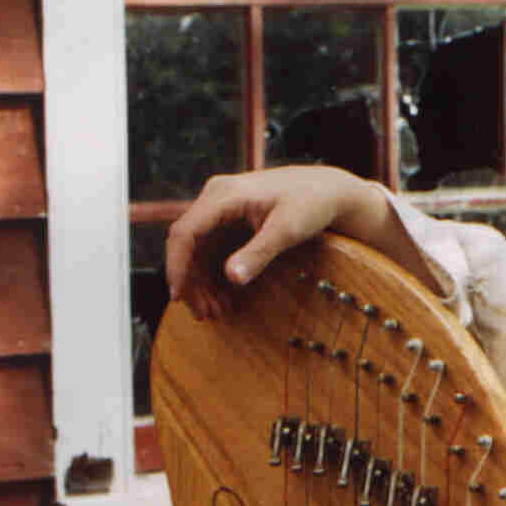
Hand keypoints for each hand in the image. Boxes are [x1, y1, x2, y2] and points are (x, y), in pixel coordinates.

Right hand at [165, 166, 427, 322]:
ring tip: (217, 313)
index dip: (177, 266)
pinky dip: (216, 275)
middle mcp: (215, 199)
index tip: (179, 297)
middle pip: (187, 244)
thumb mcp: (287, 230)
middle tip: (204, 315)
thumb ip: (259, 253)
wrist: (328, 190)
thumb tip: (231, 277)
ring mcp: (221, 210)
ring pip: (199, 251)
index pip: (185, 232)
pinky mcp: (230, 221)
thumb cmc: (311, 203)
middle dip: (192, 282)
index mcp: (223, 195)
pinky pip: (213, 251)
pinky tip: (226, 299)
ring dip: (203, 283)